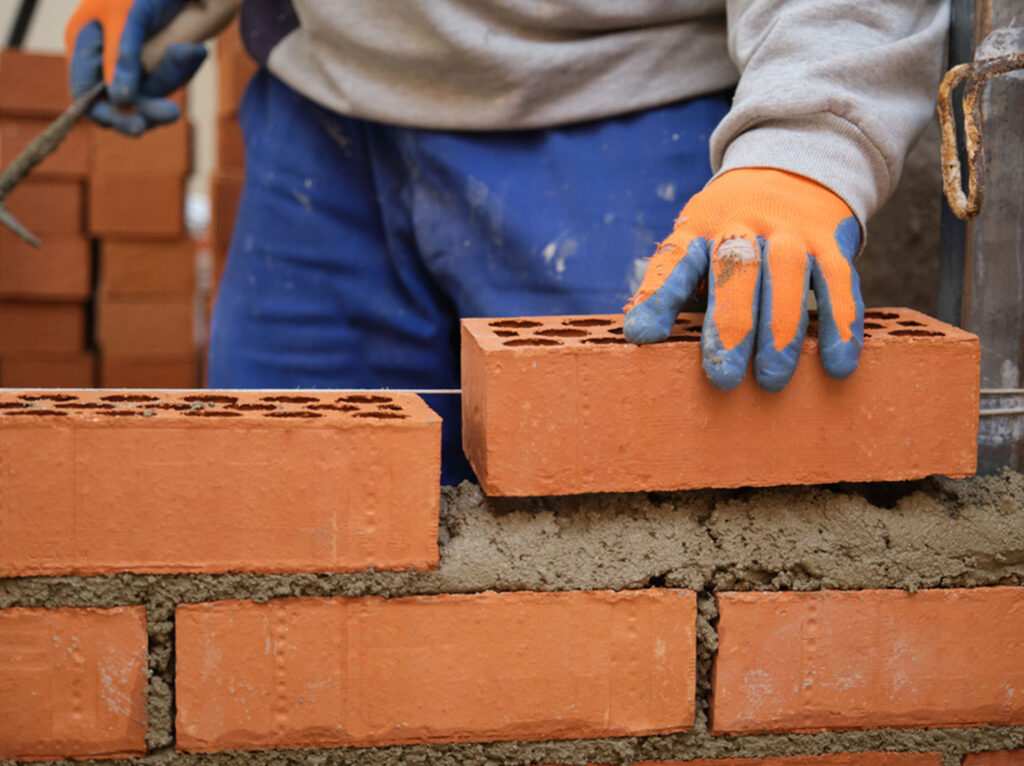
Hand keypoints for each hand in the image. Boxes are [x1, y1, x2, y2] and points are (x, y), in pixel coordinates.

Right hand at [65, 0, 206, 134]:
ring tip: (191, 49)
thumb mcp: (126, 16)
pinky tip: (195, 48)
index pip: (86, 94)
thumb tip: (119, 100)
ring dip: (173, 74)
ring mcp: (134, 63)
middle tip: (172, 112)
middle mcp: (106, 59)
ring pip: (152, 92)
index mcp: (84, 44)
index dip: (108, 114)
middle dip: (148, 107)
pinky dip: (185, 64)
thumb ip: (121, 56)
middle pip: (121, 104)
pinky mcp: (159, 63)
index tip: (137, 125)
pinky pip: (173, 77)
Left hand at [624, 168, 863, 391]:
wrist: (792, 169)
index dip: (657, 300)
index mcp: (698, 231)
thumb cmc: (728, 235)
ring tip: (771, 380)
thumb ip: (677, 289)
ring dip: (780, 332)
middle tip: (722, 377)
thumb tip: (647, 345)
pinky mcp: (831, 243)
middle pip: (735, 272)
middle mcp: (743, 226)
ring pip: (786, 277)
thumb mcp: (696, 246)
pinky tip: (837, 365)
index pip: (673, 263)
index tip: (642, 336)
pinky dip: (840, 326)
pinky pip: (839, 283)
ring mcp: (790, 233)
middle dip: (729, 328)